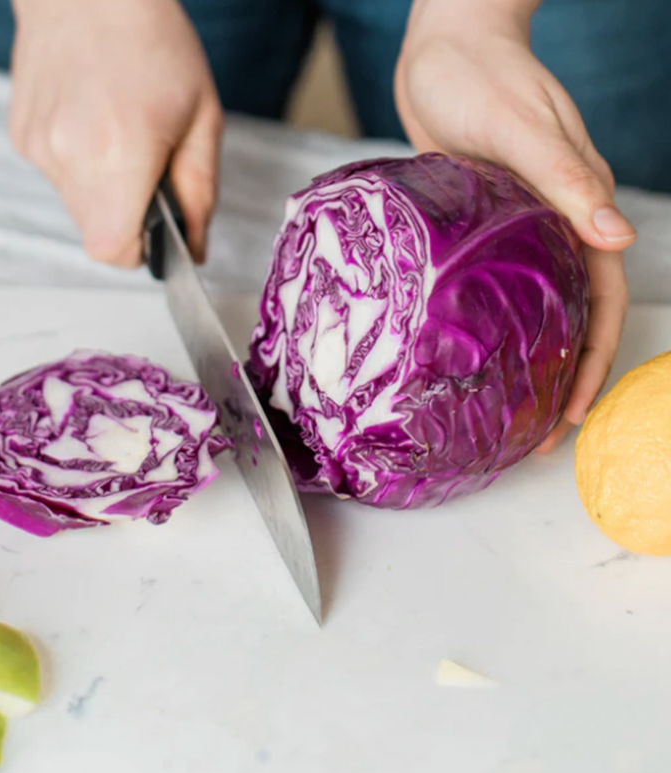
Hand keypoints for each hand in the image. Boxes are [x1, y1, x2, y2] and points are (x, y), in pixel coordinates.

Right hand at [9, 0, 222, 266]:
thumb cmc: (155, 44)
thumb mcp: (203, 122)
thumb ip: (201, 196)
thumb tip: (195, 251)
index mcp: (120, 154)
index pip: (113, 250)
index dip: (139, 251)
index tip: (156, 231)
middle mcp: (69, 155)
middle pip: (96, 234)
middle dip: (127, 220)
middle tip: (146, 172)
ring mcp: (39, 146)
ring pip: (77, 207)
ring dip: (104, 191)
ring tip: (119, 137)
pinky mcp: (22, 136)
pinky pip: (59, 177)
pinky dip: (81, 166)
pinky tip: (93, 124)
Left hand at [395, 0, 635, 451]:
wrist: (443, 50)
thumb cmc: (484, 78)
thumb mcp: (523, 126)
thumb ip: (566, 178)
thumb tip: (617, 233)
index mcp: (577, 207)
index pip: (601, 301)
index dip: (594, 360)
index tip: (574, 414)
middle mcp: (553, 225)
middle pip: (571, 316)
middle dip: (563, 377)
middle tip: (536, 435)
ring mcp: (516, 228)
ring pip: (533, 306)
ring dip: (527, 358)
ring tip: (505, 409)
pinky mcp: (479, 226)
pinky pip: (493, 285)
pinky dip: (490, 322)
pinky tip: (467, 351)